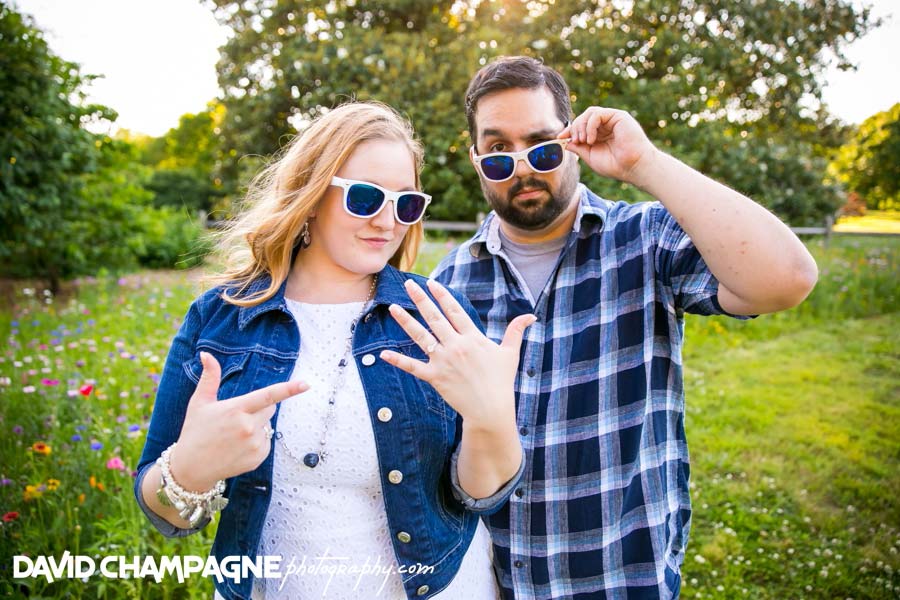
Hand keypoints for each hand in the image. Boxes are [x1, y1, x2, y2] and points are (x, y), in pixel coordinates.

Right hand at [169, 352, 307, 490]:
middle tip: (236, 417)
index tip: (306, 384)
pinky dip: (257, 441)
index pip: (267, 396)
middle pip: (270, 409)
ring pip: (268, 426)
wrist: (192, 468)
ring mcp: (254, 444)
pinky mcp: (258, 458)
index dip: (289, 389)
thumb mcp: (200, 402)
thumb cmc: (195, 431)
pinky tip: (238, 447)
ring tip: (234, 435)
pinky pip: (267, 442)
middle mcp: (248, 427)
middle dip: (259, 409)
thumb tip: (206, 354)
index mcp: (236, 410)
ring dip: (257, 426)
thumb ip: (209, 377)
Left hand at [379, 279, 535, 430]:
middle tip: (408, 284)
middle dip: (421, 299)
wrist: (490, 409)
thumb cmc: (501, 381)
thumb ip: (516, 331)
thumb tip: (531, 316)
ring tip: (392, 307)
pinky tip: (383, 353)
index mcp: (472, 337)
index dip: (442, 295)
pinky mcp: (435, 377)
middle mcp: (456, 346)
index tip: (431, 282)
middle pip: (435, 317)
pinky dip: (398, 361)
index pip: (454, 311)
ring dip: (406, 321)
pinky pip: (413, 367)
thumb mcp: (510, 354)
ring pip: (421, 336)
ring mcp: (444, 361)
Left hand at [559, 106, 657, 184]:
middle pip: (583, 117)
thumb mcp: (591, 157)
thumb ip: (579, 148)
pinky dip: (590, 125)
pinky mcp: (618, 116)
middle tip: (576, 141)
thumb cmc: (616, 165)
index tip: (559, 138)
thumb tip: (565, 142)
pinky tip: (591, 139)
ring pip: (589, 113)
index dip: (569, 130)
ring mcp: (612, 119)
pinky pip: (597, 114)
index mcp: (600, 134)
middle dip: (575, 128)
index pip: (581, 126)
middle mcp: (606, 125)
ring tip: (584, 141)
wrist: (633, 167)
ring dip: (581, 126)